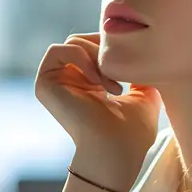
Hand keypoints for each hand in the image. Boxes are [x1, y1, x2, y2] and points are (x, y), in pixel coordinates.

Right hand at [35, 32, 161, 187]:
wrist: (116, 152)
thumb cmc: (133, 133)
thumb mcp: (145, 95)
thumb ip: (141, 73)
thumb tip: (147, 57)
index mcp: (90, 83)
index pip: (96, 45)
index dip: (114, 45)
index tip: (133, 61)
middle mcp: (70, 80)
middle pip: (84, 39)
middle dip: (106, 50)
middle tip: (123, 73)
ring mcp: (55, 82)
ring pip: (73, 42)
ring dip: (98, 57)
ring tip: (114, 84)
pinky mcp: (44, 84)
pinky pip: (57, 50)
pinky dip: (82, 58)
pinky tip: (100, 83)